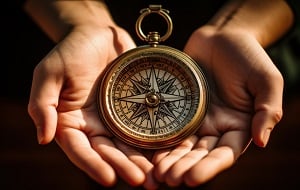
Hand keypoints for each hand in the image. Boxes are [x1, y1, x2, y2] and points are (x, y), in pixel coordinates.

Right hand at [27, 24, 158, 188]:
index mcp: (71, 121)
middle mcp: (93, 124)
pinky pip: (142, 127)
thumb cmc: (70, 51)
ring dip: (140, 162)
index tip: (109, 179)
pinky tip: (164, 153)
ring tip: (155, 176)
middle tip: (141, 181)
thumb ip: (43, 106)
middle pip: (107, 152)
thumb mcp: (49, 74)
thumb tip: (43, 138)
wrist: (97, 34)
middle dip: (123, 167)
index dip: (92, 165)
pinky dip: (152, 142)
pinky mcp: (132, 109)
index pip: (79, 149)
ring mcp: (114, 118)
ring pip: (127, 145)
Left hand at [152, 26, 282, 186]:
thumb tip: (262, 141)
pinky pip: (168, 125)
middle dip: (184, 168)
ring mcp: (195, 118)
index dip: (208, 168)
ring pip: (182, 145)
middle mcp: (215, 127)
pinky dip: (159, 140)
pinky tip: (149, 152)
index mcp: (237, 126)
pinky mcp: (178, 107)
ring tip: (156, 173)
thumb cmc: (248, 56)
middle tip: (168, 180)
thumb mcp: (266, 80)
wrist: (222, 36)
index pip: (224, 154)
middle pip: (199, 154)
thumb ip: (267, 110)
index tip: (191, 179)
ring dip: (170, 160)